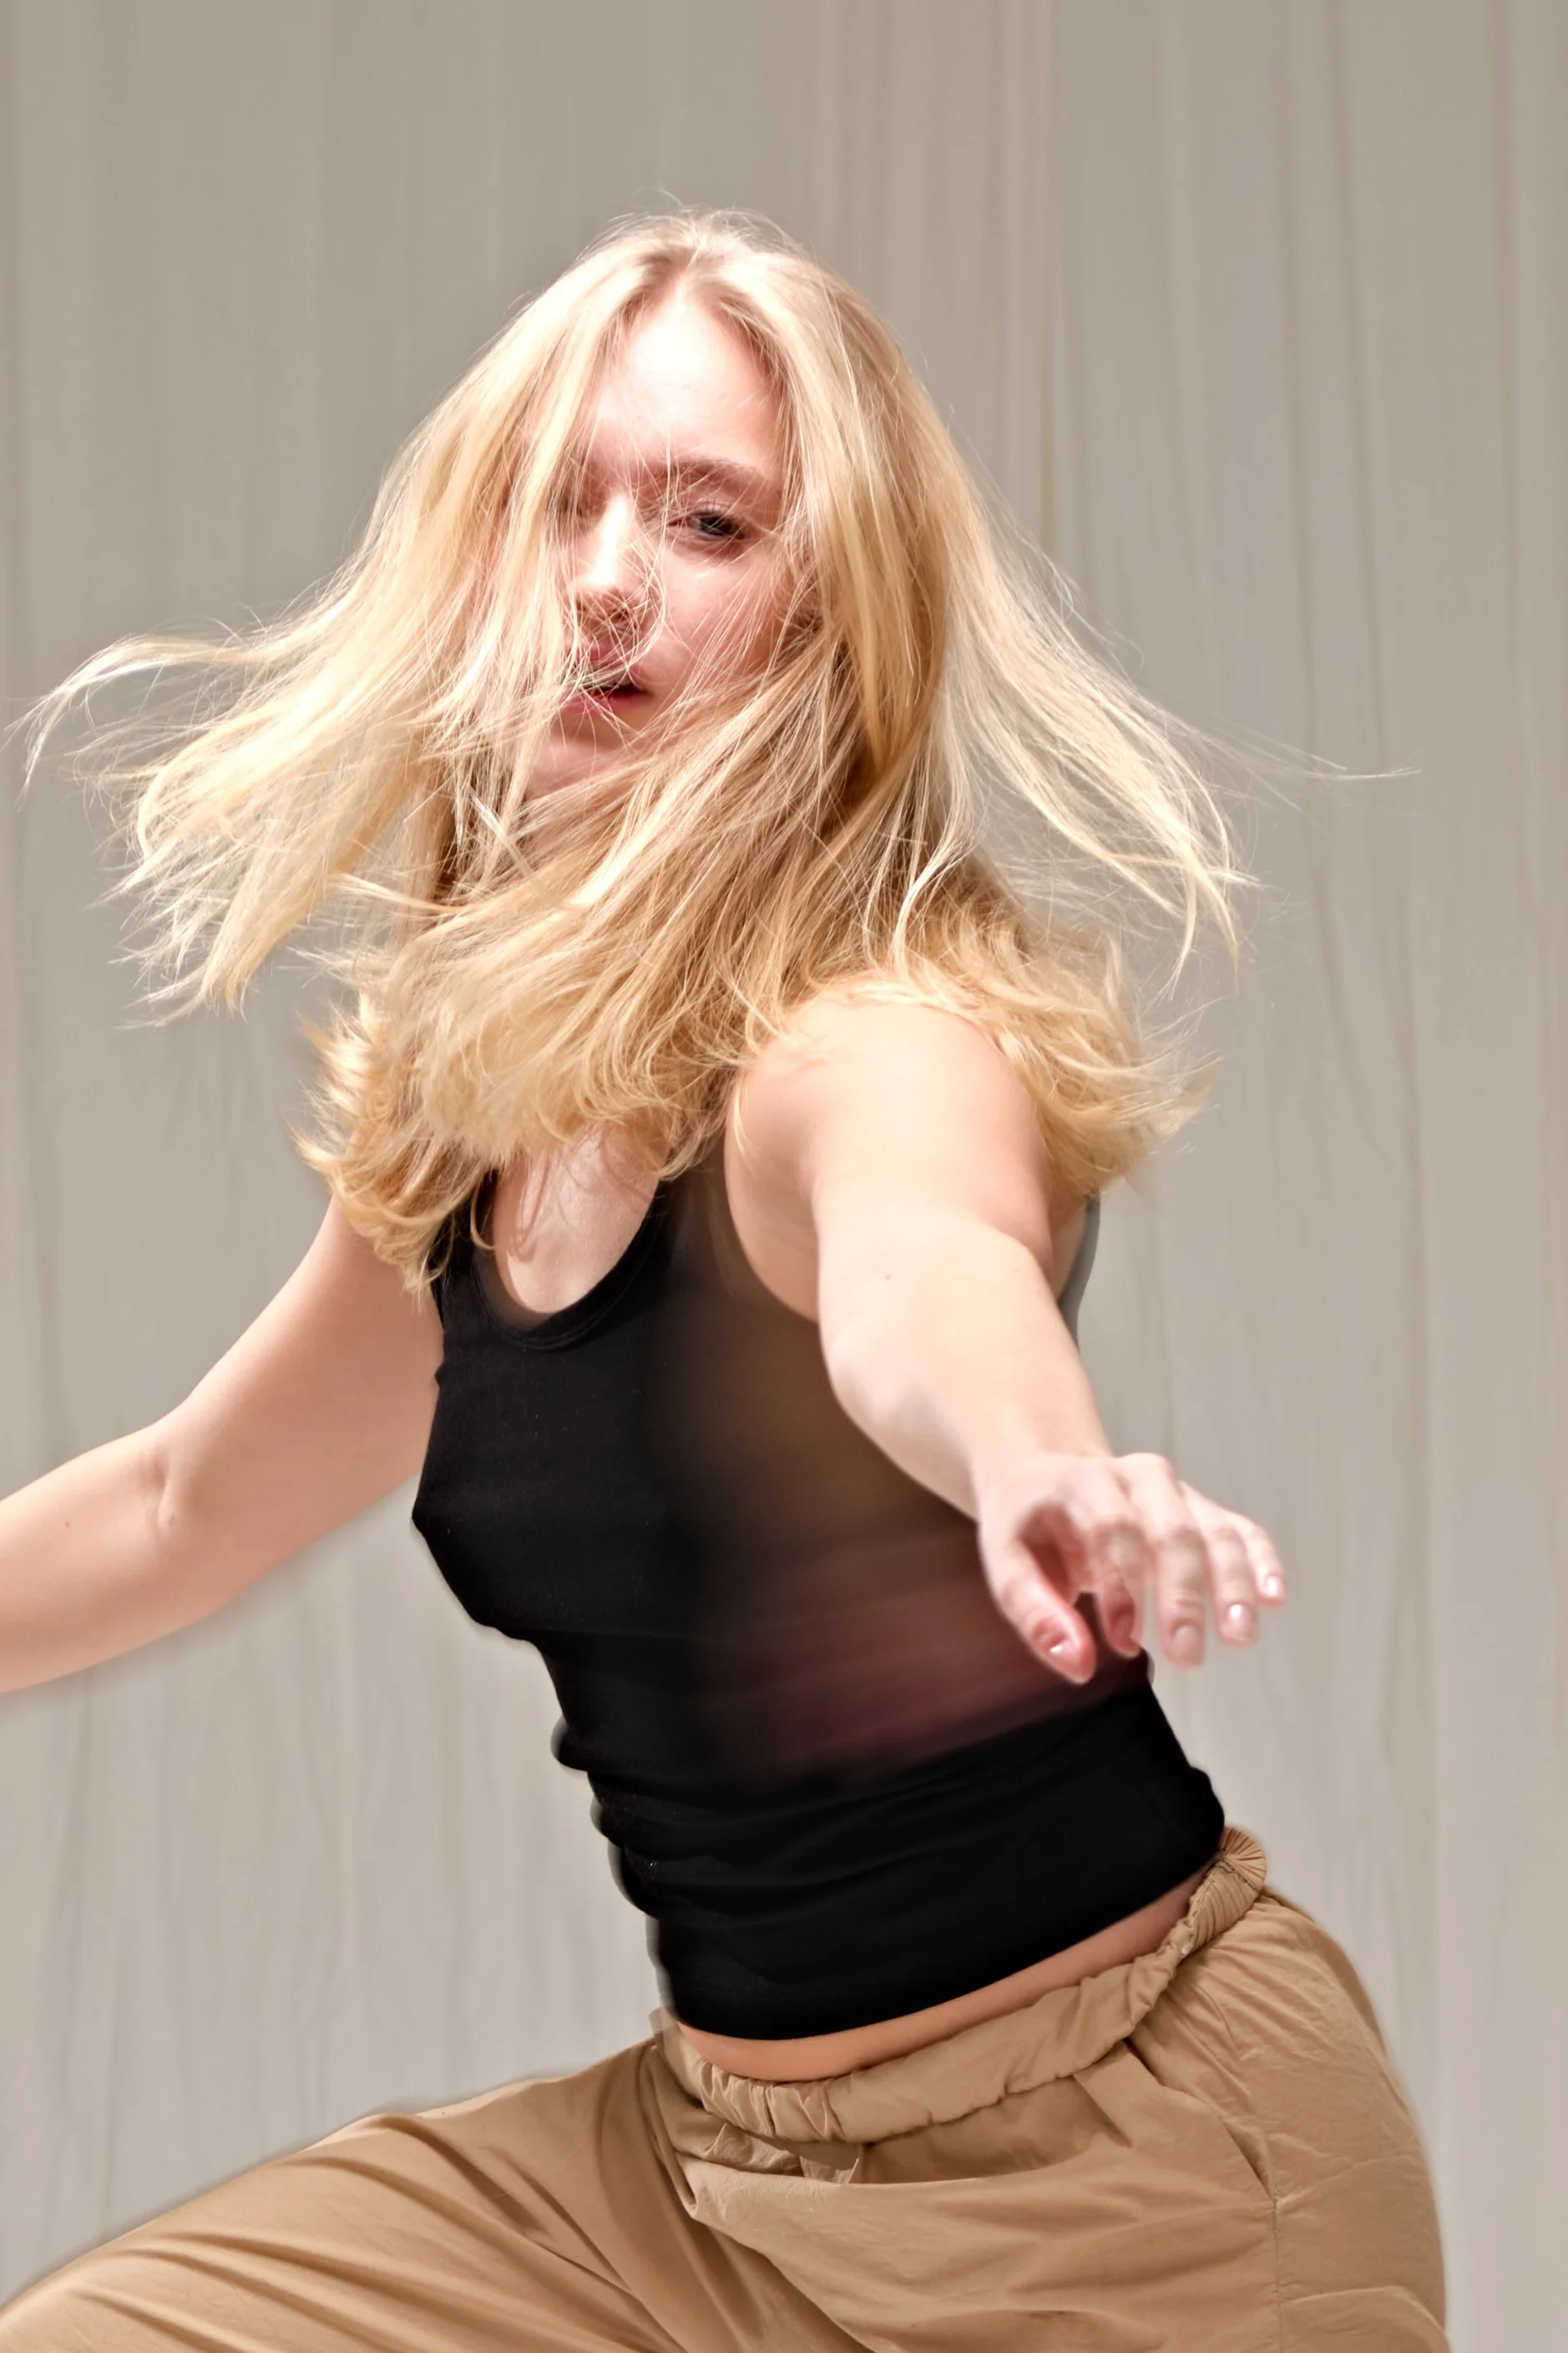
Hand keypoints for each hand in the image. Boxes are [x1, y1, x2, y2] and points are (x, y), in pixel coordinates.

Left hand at [975, 1450, 1287, 1683]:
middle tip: (1187, 1654)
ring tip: (1240, 1636)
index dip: (1121, 1588)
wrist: (1047, 1479)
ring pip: (1214, 1530)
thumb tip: (1078, 1665)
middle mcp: (1137, 1478)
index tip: (1121, 1643)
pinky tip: (1274, 1597)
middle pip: (1172, 1529)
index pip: (1112, 1529)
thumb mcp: (1008, 1564)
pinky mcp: (1201, 1512)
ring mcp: (1176, 1493)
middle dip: (1183, 1594)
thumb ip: (1036, 1615)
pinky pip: (1240, 1530)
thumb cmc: (1029, 1527)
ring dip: (1232, 1584)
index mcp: (1083, 1482)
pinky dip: (1260, 1561)